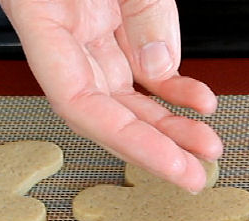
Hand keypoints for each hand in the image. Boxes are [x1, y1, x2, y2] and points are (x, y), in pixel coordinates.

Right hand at [0, 0, 222, 191]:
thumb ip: (138, 4)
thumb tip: (161, 63)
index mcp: (42, 15)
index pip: (81, 103)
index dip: (129, 142)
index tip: (169, 165)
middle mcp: (63, 30)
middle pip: (108, 109)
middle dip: (156, 147)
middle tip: (196, 175)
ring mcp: (86, 27)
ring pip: (129, 93)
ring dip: (170, 122)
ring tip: (206, 145)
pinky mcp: (109, 18)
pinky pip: (140, 62)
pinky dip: (173, 83)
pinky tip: (198, 101)